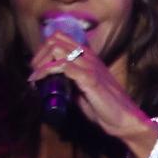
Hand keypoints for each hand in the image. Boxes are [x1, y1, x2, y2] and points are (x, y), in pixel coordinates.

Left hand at [27, 33, 157, 154]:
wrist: (124, 119)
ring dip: (41, 61)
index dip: (44, 49)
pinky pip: (64, 66)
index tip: (36, 66)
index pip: (61, 37)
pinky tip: (40, 81)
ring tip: (35, 76)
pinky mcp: (89, 79)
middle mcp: (89, 57)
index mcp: (88, 56)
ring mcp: (90, 66)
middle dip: (39, 54)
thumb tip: (47, 80)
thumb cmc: (104, 106)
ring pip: (57, 49)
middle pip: (55, 39)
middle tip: (33, 72)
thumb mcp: (83, 87)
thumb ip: (69, 79)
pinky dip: (47, 71)